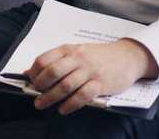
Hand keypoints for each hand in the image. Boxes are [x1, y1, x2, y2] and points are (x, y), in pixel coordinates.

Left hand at [24, 39, 157, 114]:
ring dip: (51, 97)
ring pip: (65, 85)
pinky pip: (82, 96)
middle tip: (35, 95)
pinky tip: (63, 109)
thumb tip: (30, 72)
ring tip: (42, 105)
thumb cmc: (98, 56)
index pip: (44, 59)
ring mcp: (90, 71)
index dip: (34, 72)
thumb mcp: (76, 52)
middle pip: (52, 72)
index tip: (30, 81)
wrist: (128, 56)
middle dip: (40, 86)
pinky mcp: (101, 84)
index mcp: (69, 50)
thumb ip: (56, 61)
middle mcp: (78, 59)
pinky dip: (70, 104)